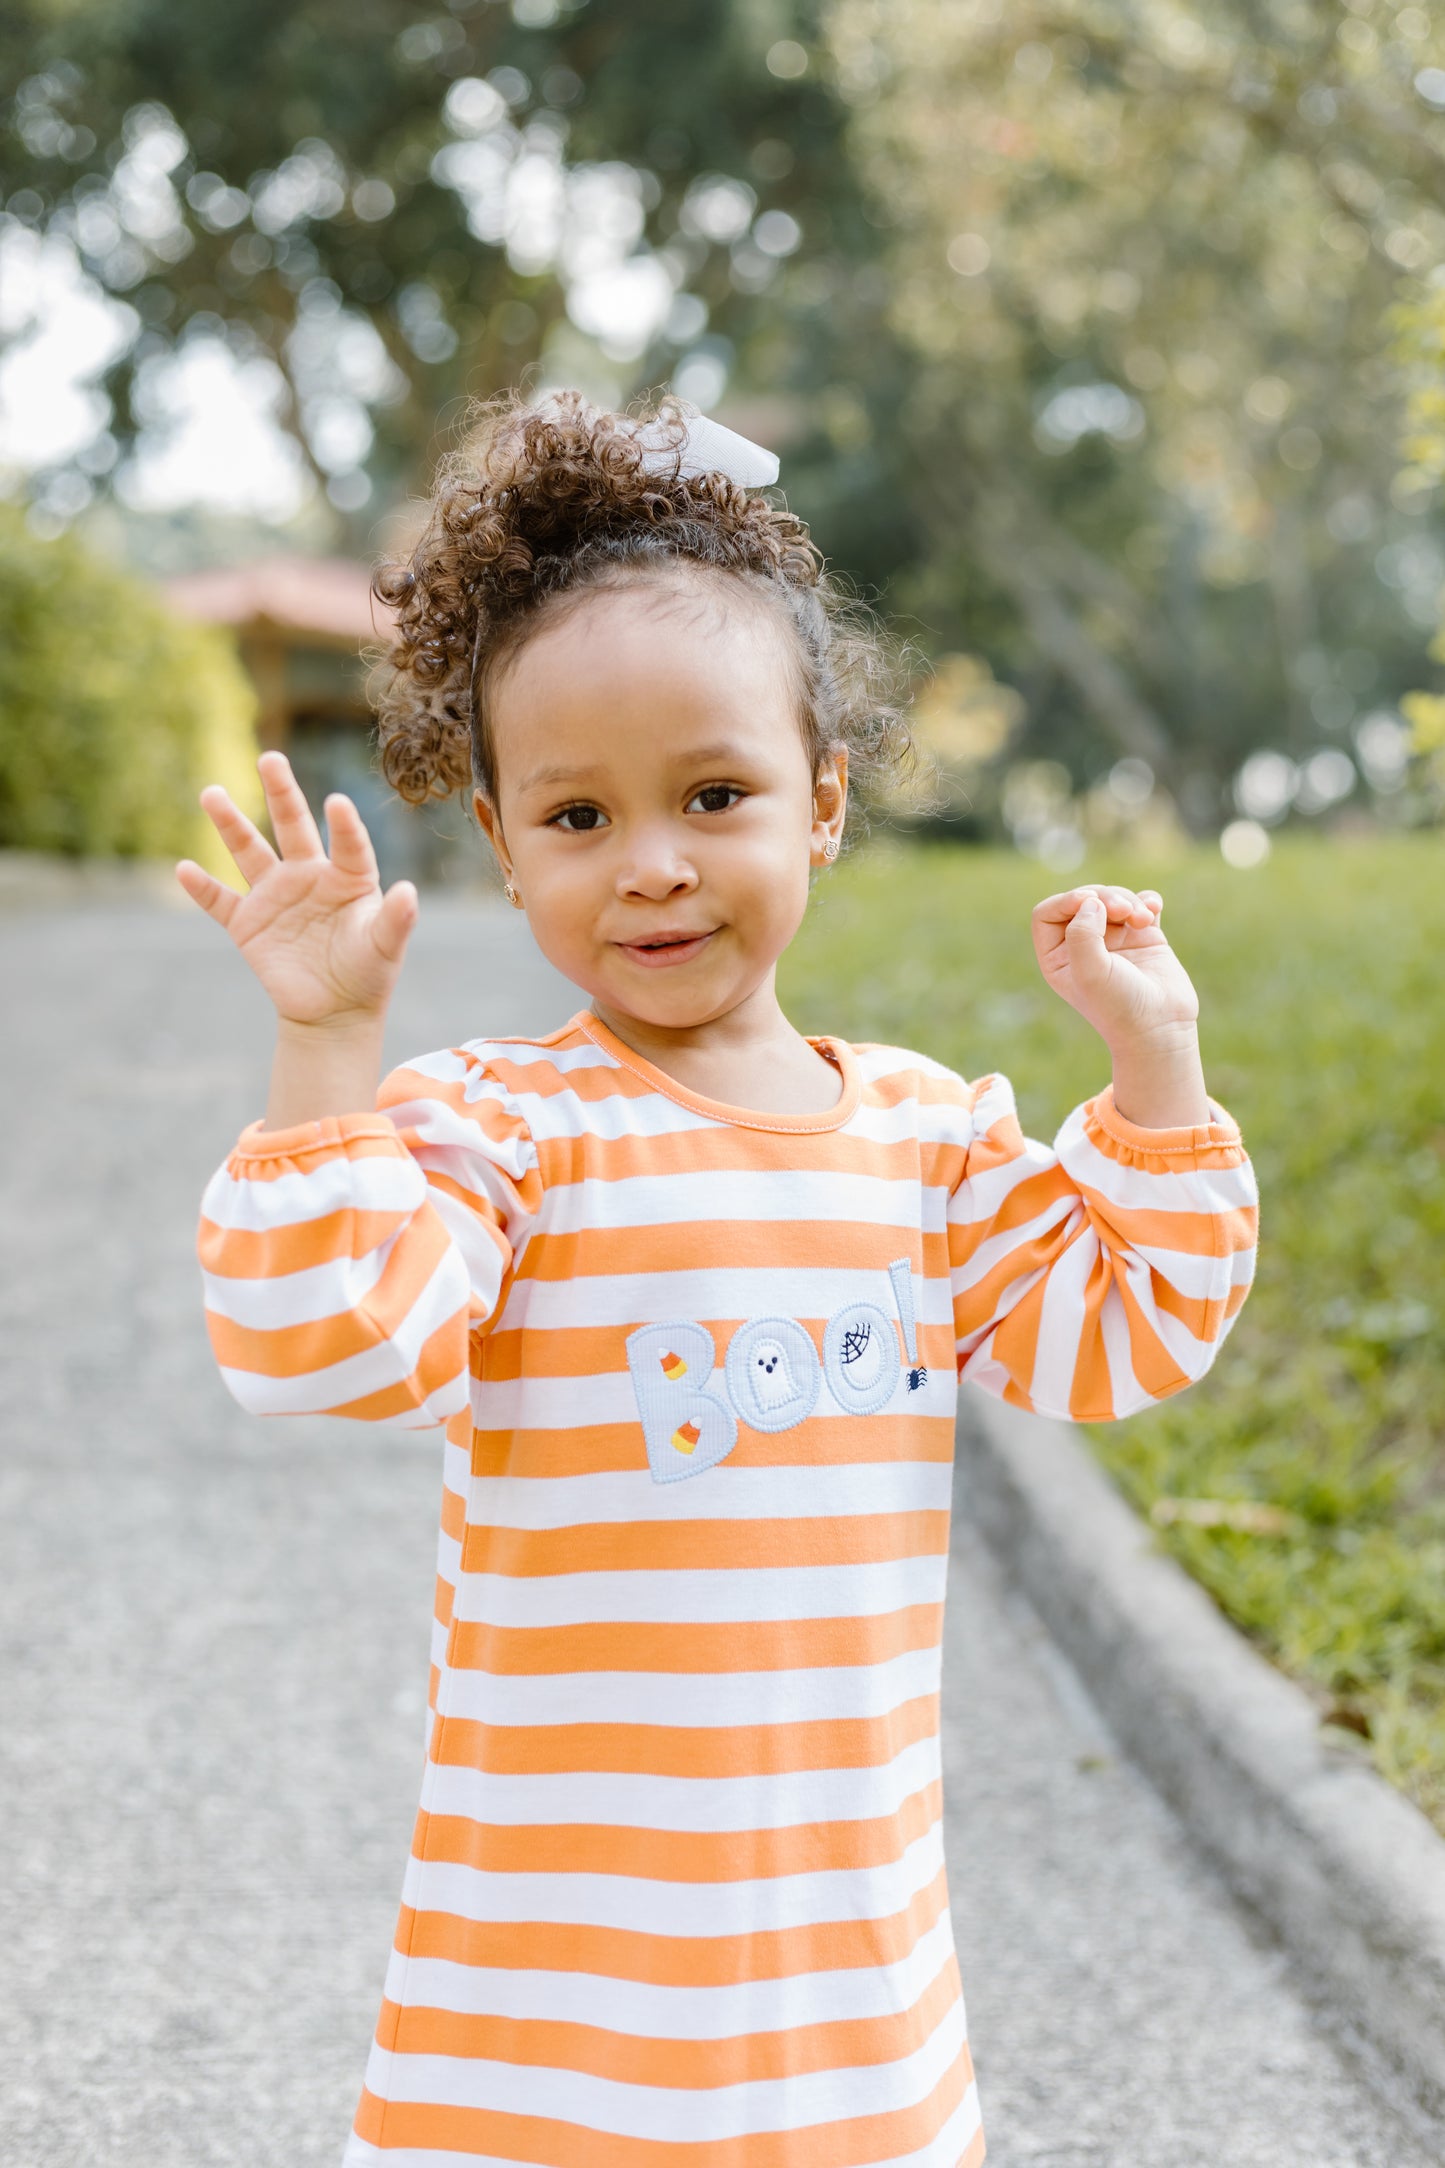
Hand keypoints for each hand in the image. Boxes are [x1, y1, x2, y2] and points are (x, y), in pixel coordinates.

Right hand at [175, 751, 417, 1032]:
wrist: (334, 1011)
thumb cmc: (368, 973)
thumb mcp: (385, 947)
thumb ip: (397, 920)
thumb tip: (409, 892)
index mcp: (348, 877)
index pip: (348, 844)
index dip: (344, 825)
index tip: (337, 804)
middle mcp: (309, 876)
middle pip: (292, 826)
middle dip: (281, 793)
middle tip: (270, 758)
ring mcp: (275, 896)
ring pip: (249, 851)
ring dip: (230, 824)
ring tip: (212, 793)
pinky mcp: (248, 923)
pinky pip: (220, 901)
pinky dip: (202, 888)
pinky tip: (184, 870)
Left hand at [1031, 884, 1196, 1045]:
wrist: (1161, 1026)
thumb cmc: (1120, 1006)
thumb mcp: (1090, 973)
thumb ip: (1081, 934)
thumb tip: (1091, 901)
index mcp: (1058, 957)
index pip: (1047, 914)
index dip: (1066, 900)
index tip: (1089, 902)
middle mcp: (1082, 946)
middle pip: (1083, 900)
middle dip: (1104, 897)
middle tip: (1123, 910)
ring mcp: (1114, 939)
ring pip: (1113, 898)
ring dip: (1128, 900)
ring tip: (1142, 919)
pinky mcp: (1143, 936)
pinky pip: (1142, 904)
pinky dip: (1148, 901)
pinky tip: (1153, 910)